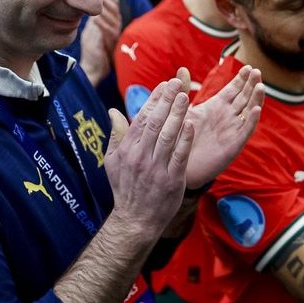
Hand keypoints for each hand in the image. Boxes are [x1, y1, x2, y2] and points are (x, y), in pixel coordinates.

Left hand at [78, 0, 121, 85]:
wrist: (95, 67)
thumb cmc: (93, 47)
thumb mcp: (92, 28)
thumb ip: (93, 16)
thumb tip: (86, 2)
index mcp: (112, 19)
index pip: (113, 1)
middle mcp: (116, 24)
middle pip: (114, 6)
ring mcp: (115, 33)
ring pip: (113, 16)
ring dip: (103, 8)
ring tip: (94, 2)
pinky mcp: (111, 43)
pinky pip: (108, 30)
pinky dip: (102, 23)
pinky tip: (94, 19)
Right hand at [104, 77, 194, 236]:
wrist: (135, 220)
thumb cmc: (125, 188)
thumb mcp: (112, 162)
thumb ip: (115, 135)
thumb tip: (113, 111)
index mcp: (127, 149)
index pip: (141, 118)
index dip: (154, 99)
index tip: (165, 84)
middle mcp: (141, 156)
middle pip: (155, 123)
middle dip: (167, 100)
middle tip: (178, 82)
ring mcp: (157, 168)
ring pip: (168, 136)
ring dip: (178, 115)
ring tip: (186, 97)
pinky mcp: (172, 180)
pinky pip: (180, 156)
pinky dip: (185, 140)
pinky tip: (191, 125)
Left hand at [183, 65, 263, 187]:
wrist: (178, 165)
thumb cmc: (179, 138)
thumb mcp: (181, 111)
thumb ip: (183, 90)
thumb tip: (181, 69)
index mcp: (216, 107)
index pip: (233, 90)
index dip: (241, 79)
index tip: (247, 67)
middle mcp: (227, 117)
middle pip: (244, 97)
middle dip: (251, 84)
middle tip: (256, 71)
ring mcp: (232, 130)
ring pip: (248, 112)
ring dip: (256, 99)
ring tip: (260, 86)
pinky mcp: (233, 145)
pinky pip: (245, 131)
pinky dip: (251, 120)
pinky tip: (256, 109)